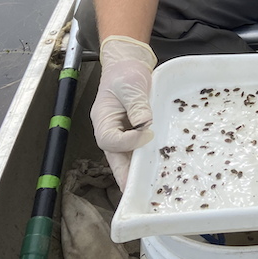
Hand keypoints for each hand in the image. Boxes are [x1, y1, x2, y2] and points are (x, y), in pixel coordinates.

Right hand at [89, 35, 157, 190]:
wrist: (128, 64)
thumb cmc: (125, 73)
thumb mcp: (130, 85)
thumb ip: (136, 104)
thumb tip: (144, 124)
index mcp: (103, 119)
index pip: (111, 139)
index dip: (128, 141)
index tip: (147, 133)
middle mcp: (110, 130)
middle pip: (115, 157)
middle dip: (125, 176)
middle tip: (135, 193)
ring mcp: (122, 133)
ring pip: (125, 157)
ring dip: (134, 172)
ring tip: (145, 189)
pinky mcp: (134, 132)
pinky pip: (137, 150)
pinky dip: (144, 160)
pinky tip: (154, 170)